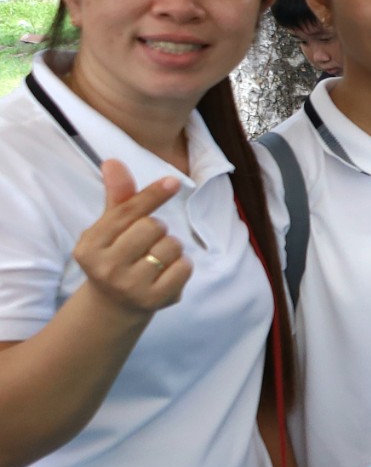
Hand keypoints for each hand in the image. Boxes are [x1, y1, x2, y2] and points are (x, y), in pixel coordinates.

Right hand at [74, 159, 190, 316]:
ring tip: (155, 259)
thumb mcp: (110, 228)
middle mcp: (106, 267)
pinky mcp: (155, 300)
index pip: (127, 213)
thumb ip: (118, 198)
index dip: (152, 195)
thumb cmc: (115, 256)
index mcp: (90, 245)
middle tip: (146, 243)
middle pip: (152, 226)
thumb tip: (113, 162)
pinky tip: (166, 273)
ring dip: (171, 247)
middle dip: (157, 229)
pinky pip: (184, 267)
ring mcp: (130, 286)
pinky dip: (182, 265)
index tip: (173, 181)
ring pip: (171, 245)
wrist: (114, 305)